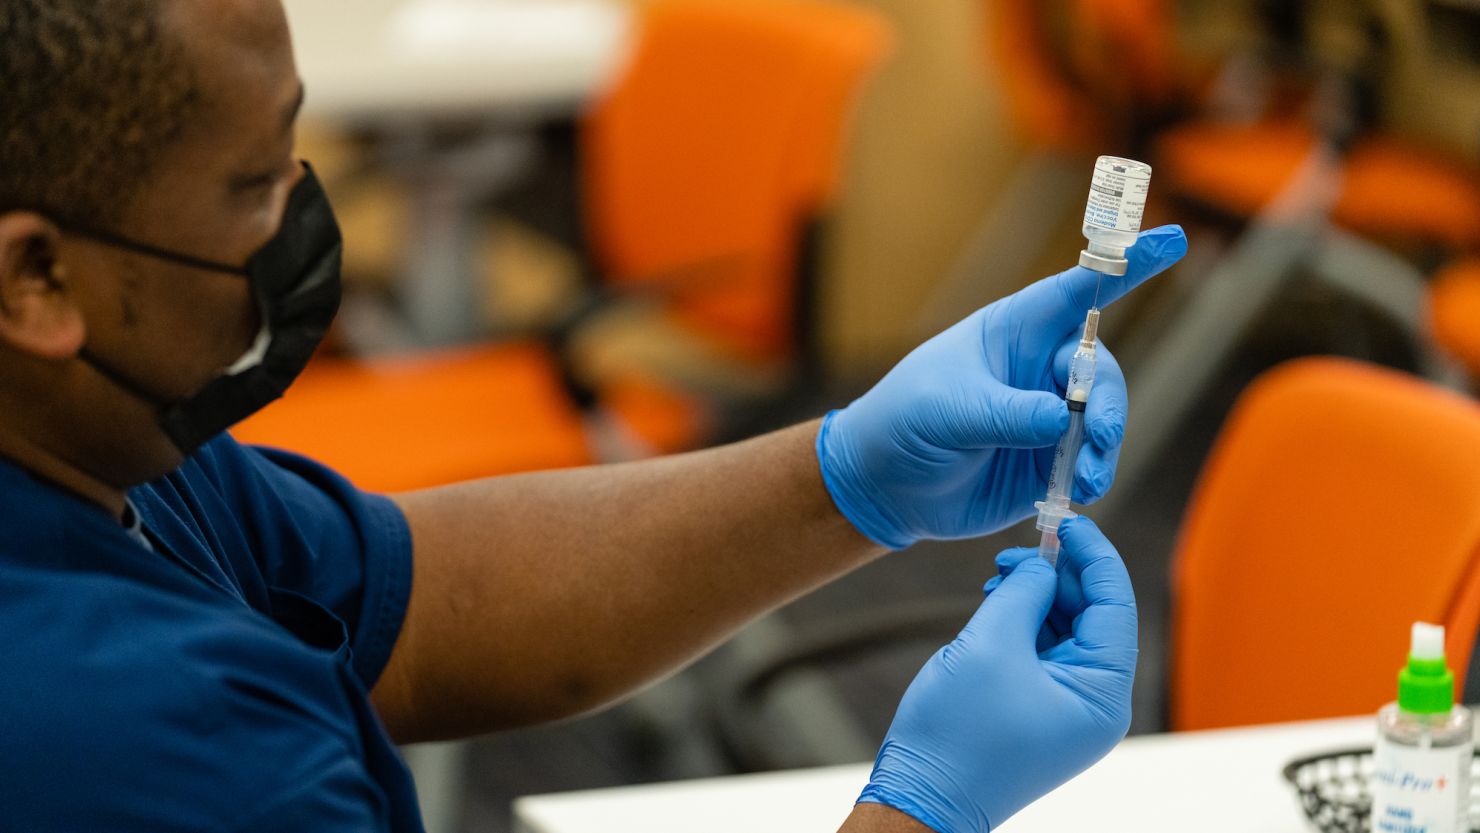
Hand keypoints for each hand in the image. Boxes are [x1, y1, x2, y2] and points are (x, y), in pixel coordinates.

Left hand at [816, 226, 1186, 548]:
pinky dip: (1094, 473)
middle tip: (1100, 435)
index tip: (1172, 239)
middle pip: (1100, 369)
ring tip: (1089, 476)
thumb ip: (1004, 413)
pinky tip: (1081, 490)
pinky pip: (1090, 460)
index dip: (1126, 264)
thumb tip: (1060, 421)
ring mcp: (1048, 414)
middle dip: (1109, 401)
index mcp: (1014, 331)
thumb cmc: (903, 424)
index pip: (1078, 291)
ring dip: (1105, 445)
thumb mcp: (946, 410)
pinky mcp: (1050, 459)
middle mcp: (1039, 366)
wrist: (883, 486)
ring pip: (1103, 417)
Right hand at [858, 518, 1137, 832]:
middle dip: (1057, 575)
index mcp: (1102, 693)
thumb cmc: (958, 733)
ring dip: (1036, 597)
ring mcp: (1068, 709)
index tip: (1068, 520)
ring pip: (1066, 630)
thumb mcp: (991, 645)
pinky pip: (1044, 652)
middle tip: (1017, 549)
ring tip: (997, 579)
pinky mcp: (1040, 710)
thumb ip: (1023, 593)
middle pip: (1093, 615)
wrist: (923, 797)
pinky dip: (1023, 622)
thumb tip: (1042, 564)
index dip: (1094, 555)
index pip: (1115, 604)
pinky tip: (995, 606)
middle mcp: (1096, 703)